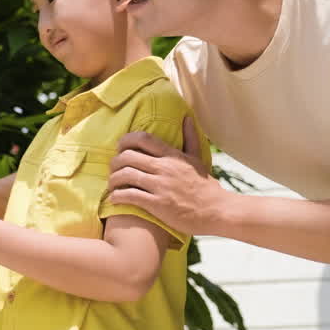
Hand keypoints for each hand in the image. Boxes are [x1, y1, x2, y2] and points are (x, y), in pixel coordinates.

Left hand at [107, 117, 225, 236]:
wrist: (217, 211)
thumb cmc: (206, 187)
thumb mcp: (198, 159)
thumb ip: (190, 138)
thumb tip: (186, 118)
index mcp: (172, 156)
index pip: (143, 139)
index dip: (126, 140)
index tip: (120, 147)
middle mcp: (164, 168)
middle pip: (128, 156)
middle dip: (115, 162)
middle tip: (113, 169)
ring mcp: (161, 186)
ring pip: (126, 175)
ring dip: (113, 180)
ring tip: (112, 185)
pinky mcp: (158, 204)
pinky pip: (130, 196)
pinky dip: (118, 196)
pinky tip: (115, 199)